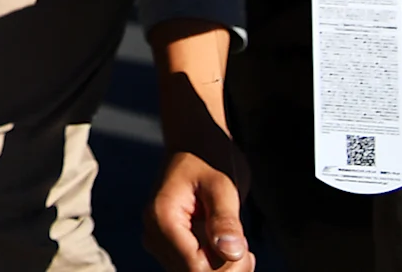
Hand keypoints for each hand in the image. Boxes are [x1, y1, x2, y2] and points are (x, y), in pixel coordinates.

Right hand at [148, 143, 252, 270]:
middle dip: (226, 269)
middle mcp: (154, 234)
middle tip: (247, 248)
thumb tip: (231, 253)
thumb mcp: (223, 184)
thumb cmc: (209, 157)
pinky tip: (229, 245)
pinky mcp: (169, 245)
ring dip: (223, 267)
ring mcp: (159, 241)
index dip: (226, 268)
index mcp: (162, 219)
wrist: (194, 143)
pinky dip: (216, 263)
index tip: (246, 251)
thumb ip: (225, 219)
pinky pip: (193, 267)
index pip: (195, 268)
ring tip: (239, 243)